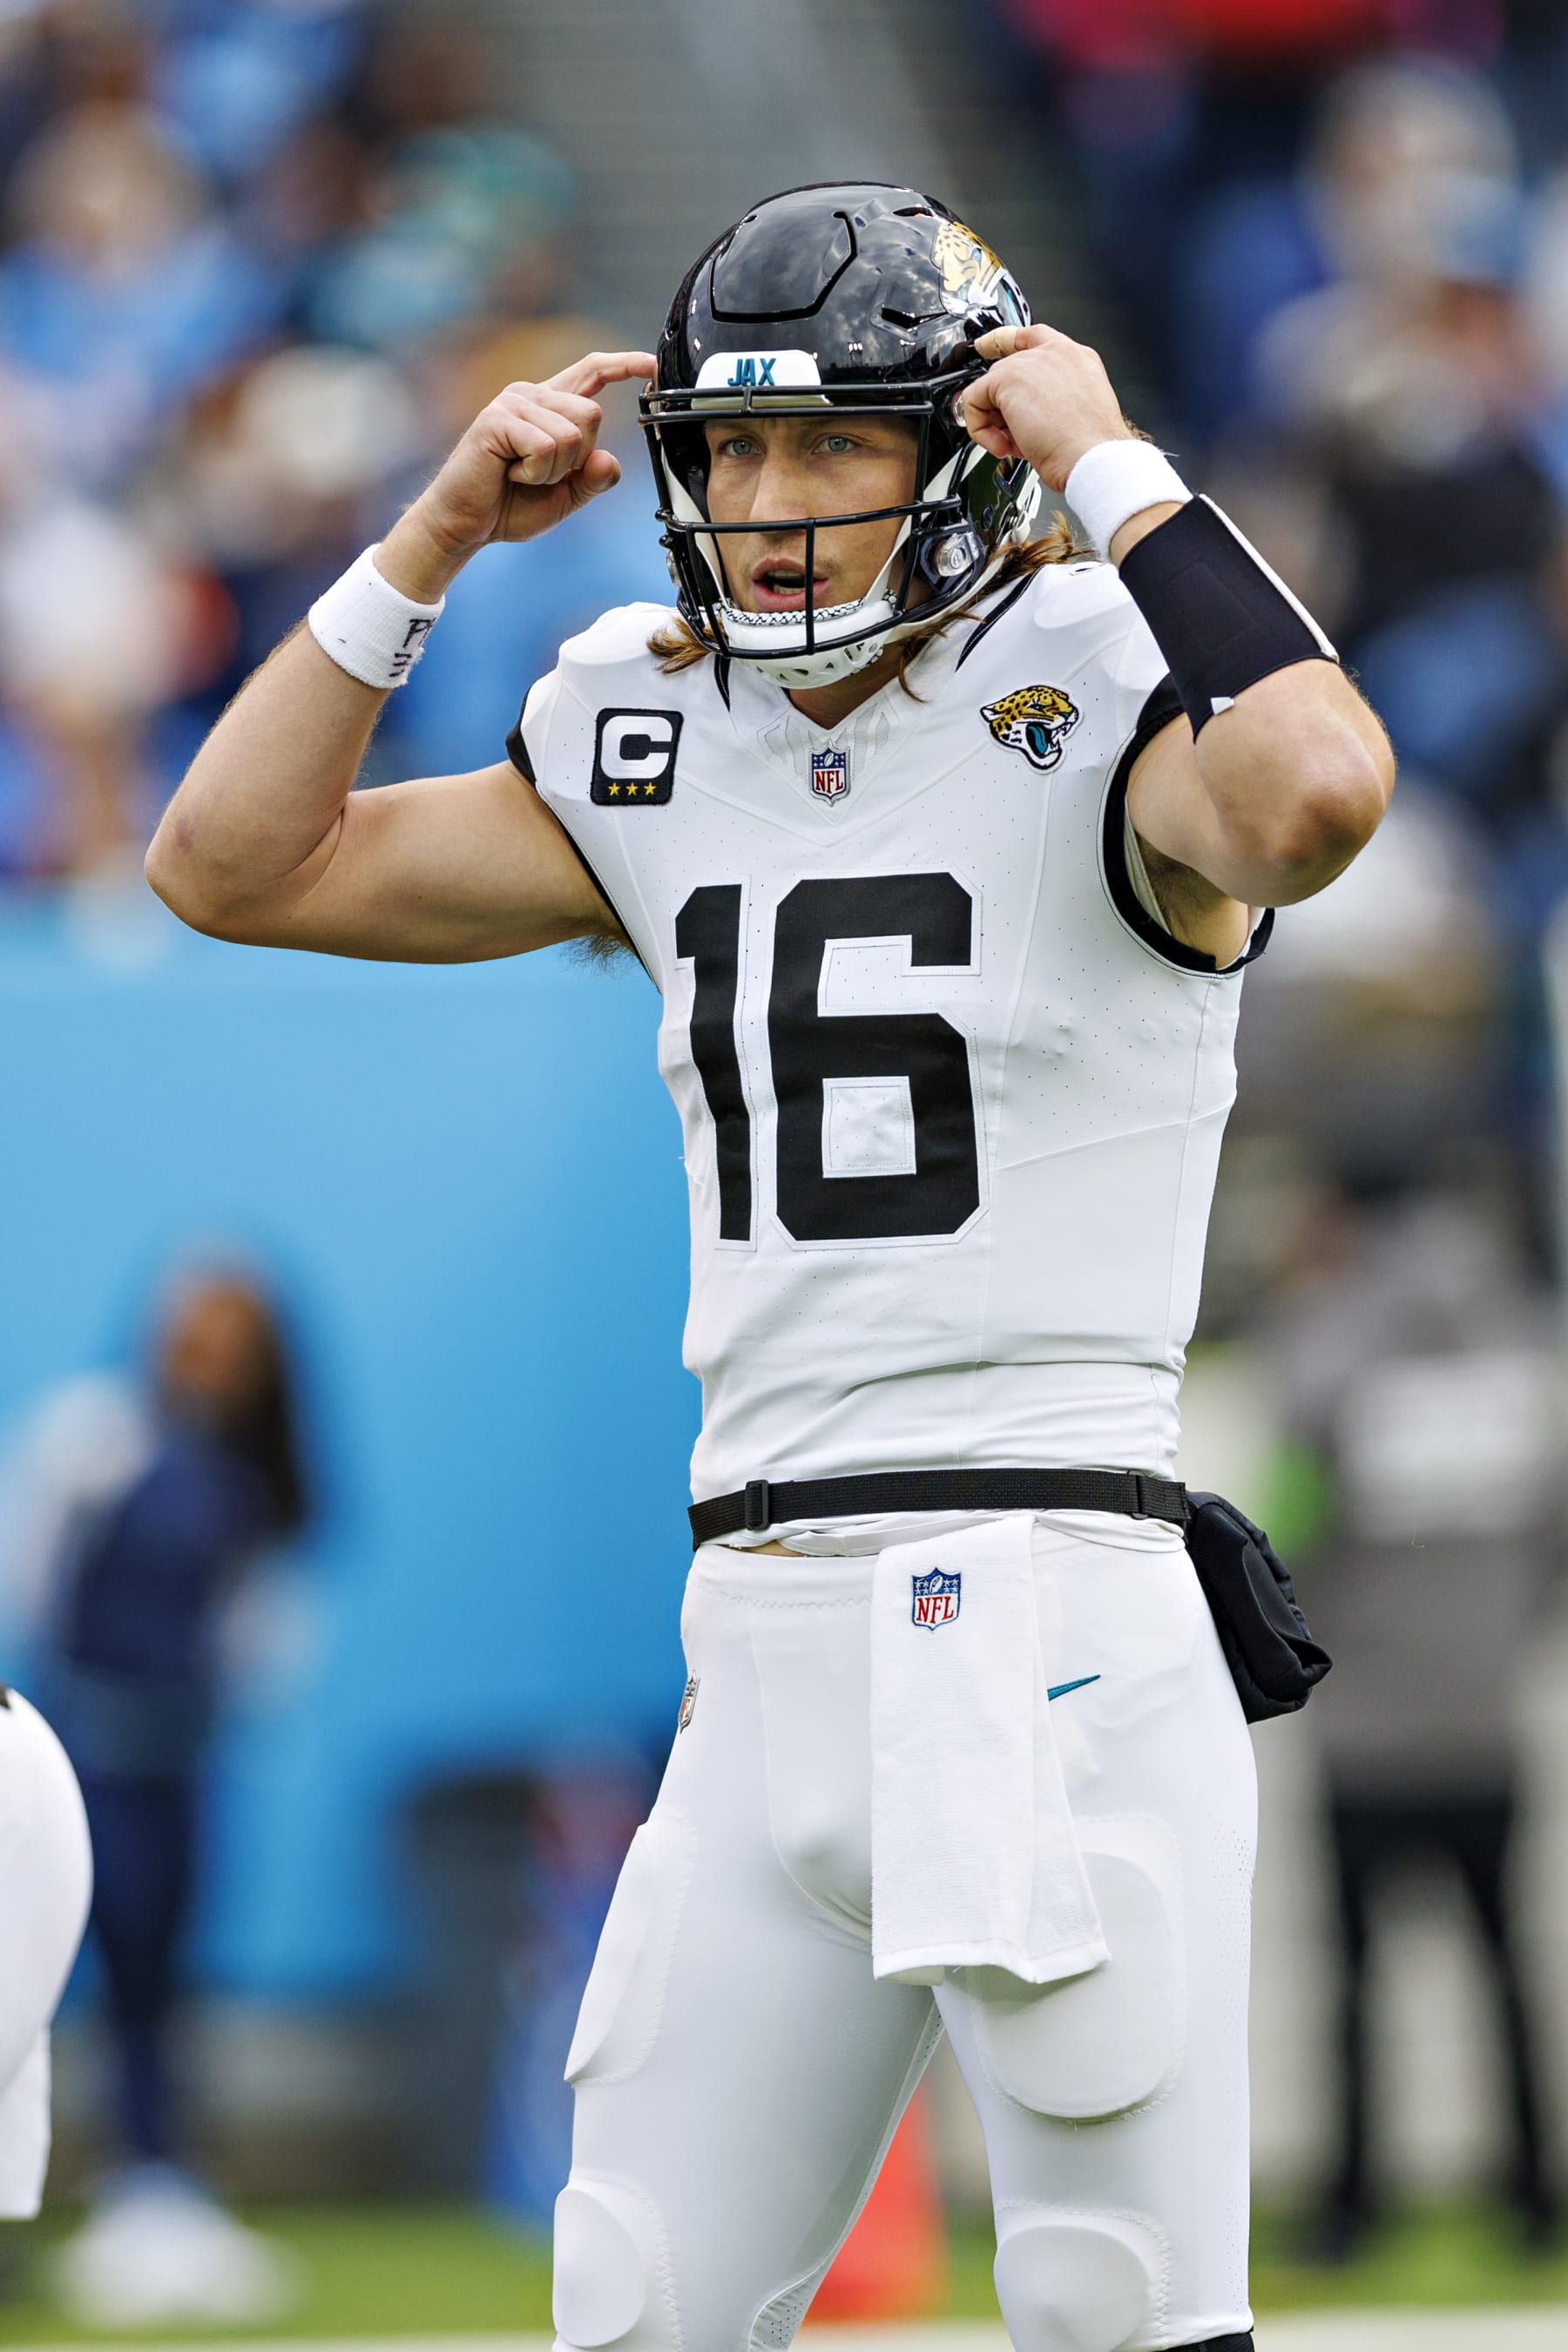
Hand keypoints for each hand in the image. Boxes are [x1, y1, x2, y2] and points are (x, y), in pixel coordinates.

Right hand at [379, 349, 656, 598]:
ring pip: (572, 434)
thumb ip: (592, 479)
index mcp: (549, 407)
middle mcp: (531, 395)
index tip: (650, 366)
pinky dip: (536, 472)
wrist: (464, 525)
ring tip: (522, 475)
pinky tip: (510, 473)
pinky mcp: (497, 419)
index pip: (591, 372)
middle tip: (541, 474)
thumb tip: (609, 459)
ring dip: (553, 470)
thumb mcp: (565, 497)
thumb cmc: (509, 507)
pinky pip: (546, 446)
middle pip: (592, 413)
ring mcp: (512, 403)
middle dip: (578, 457)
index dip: (623, 365)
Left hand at [962, 324, 1136, 494]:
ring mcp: (1032, 361)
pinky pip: (973, 400)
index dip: (1008, 342)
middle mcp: (1056, 353)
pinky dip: (979, 429)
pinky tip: (1001, 446)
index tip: (987, 346)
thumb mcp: (1074, 417)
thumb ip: (1048, 403)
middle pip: (1008, 368)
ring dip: (996, 424)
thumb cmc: (1090, 449)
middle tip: (1017, 438)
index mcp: (1076, 360)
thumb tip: (1018, 416)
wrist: (1092, 457)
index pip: (1034, 338)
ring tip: (1015, 446)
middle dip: (1005, 408)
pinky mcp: (1009, 377)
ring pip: (990, 386)